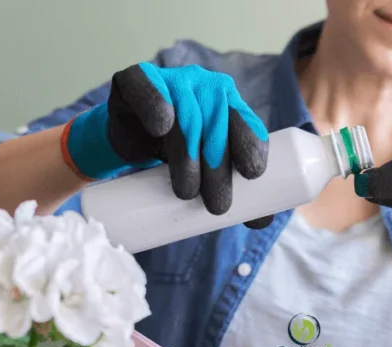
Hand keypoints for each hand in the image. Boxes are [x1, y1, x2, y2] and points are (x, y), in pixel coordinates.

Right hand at [63, 63, 273, 228]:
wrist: (131, 137)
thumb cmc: (176, 155)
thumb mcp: (207, 169)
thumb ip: (234, 188)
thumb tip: (260, 222)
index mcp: (231, 106)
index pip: (248, 125)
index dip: (252, 147)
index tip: (252, 176)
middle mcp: (206, 87)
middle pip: (218, 126)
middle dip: (219, 169)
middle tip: (217, 206)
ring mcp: (172, 80)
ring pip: (185, 118)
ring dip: (188, 157)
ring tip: (186, 193)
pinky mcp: (136, 80)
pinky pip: (146, 86)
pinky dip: (156, 105)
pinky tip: (161, 125)